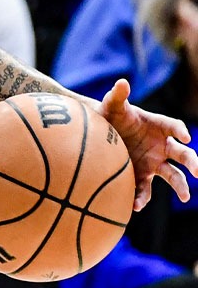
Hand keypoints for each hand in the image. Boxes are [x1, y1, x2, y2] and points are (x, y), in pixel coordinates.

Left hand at [94, 79, 197, 210]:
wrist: (100, 133)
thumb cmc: (110, 116)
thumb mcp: (112, 105)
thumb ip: (118, 96)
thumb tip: (121, 82)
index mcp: (159, 126)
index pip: (174, 126)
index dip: (180, 131)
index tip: (183, 137)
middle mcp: (162, 146)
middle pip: (183, 154)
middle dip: (193, 162)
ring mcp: (154, 162)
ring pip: (173, 175)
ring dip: (181, 185)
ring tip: (186, 196)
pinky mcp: (142, 175)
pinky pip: (145, 188)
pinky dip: (142, 197)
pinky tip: (136, 205)